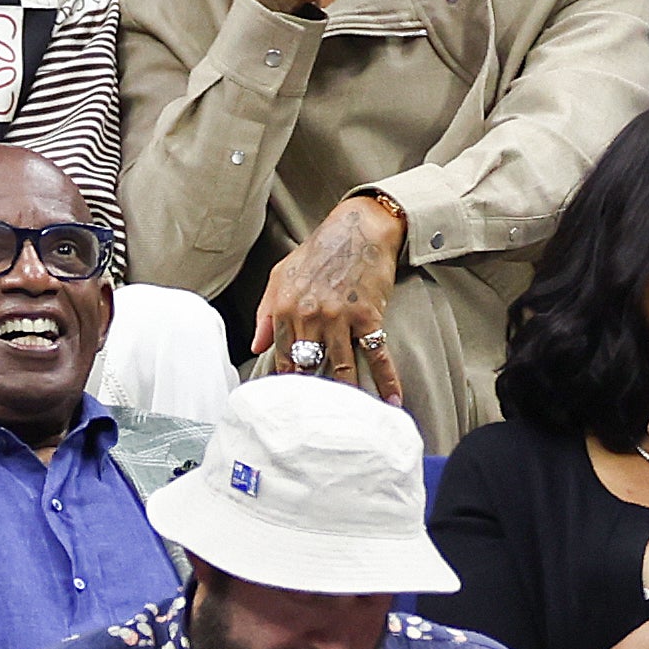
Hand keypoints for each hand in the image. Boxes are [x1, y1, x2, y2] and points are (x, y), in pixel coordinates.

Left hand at [251, 196, 405, 404]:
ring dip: (346, 395)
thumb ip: (266, 312)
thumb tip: (257, 347)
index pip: (281, 356)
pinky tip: (391, 401)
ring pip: (340, 368)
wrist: (357, 228)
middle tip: (316, 421)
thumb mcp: (281, 275)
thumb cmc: (318, 251)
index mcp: (285, 307)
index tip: (290, 402)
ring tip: (349, 419)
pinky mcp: (368, 316)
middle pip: (308, 367)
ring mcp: (339, 317)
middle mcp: (309, 315)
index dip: (286, 381)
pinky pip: (377, 355)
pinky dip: (386, 380)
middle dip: (312, 393)